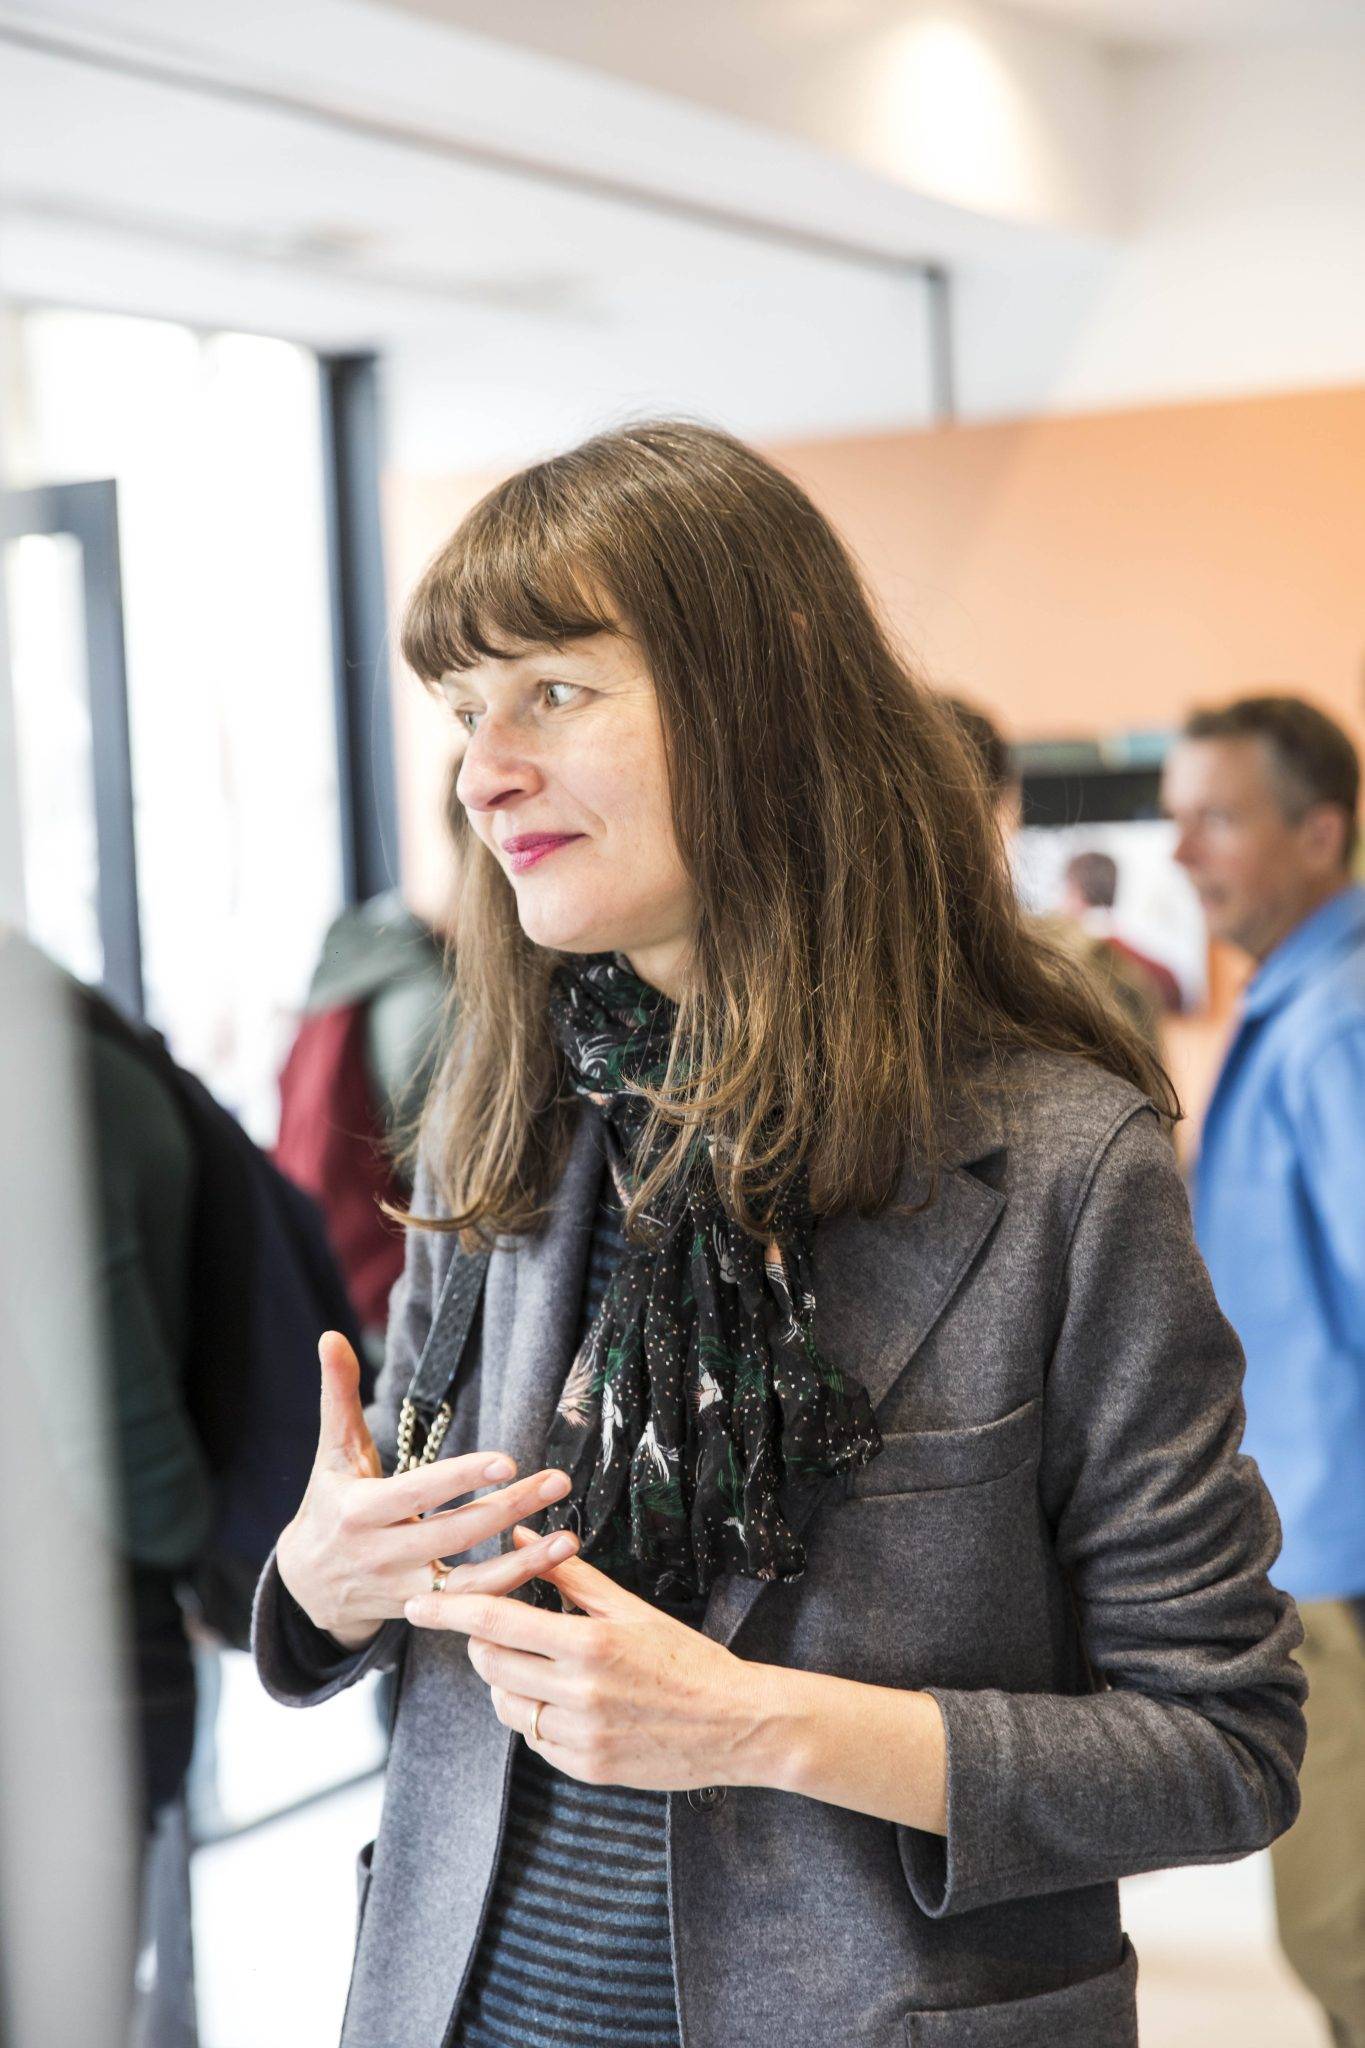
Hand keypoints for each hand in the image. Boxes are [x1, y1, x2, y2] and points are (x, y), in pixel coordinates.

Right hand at [275, 1331, 578, 1651]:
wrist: (306, 1584)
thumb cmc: (328, 1502)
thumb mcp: (332, 1451)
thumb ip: (338, 1393)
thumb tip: (330, 1336)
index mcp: (360, 1510)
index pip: (418, 1492)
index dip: (461, 1478)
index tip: (506, 1461)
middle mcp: (383, 1554)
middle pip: (455, 1532)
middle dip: (510, 1508)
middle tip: (558, 1480)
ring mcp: (404, 1590)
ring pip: (470, 1582)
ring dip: (524, 1564)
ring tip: (568, 1540)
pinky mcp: (422, 1612)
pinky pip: (471, 1605)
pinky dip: (510, 1588)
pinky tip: (549, 1565)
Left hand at [404, 1526, 761, 1789]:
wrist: (738, 1725)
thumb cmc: (687, 1659)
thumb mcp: (630, 1609)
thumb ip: (569, 1575)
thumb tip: (524, 1536)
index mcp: (588, 1644)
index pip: (495, 1621)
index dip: (449, 1611)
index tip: (416, 1604)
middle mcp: (578, 1693)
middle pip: (490, 1665)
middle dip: (482, 1643)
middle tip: (497, 1628)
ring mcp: (580, 1737)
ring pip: (507, 1706)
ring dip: (506, 1683)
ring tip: (537, 1665)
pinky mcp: (585, 1769)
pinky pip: (534, 1740)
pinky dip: (536, 1717)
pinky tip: (564, 1701)